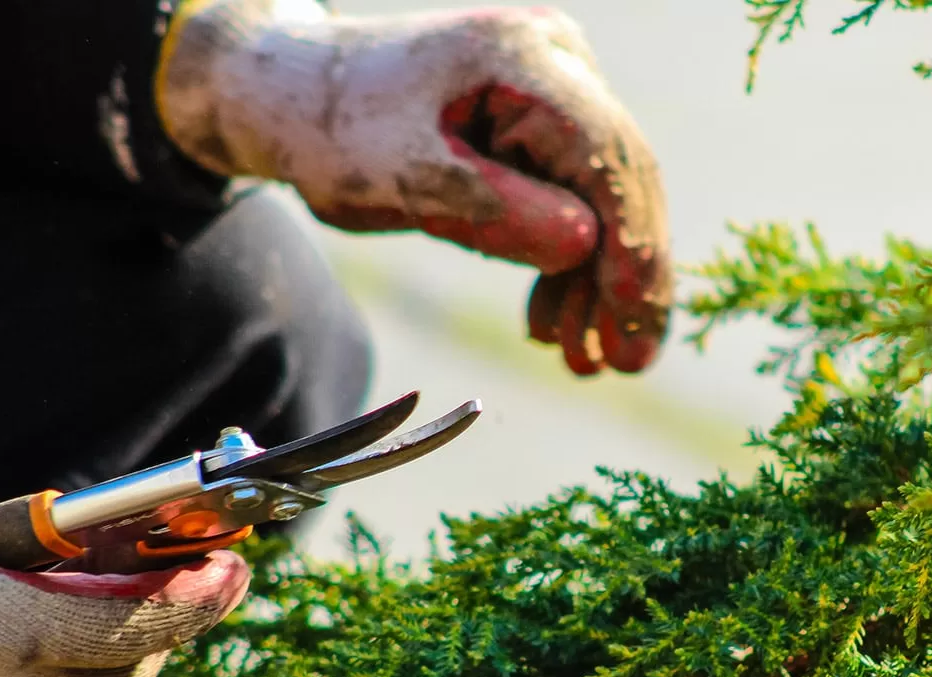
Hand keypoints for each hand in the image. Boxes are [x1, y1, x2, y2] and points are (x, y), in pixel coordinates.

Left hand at [157, 2, 671, 375]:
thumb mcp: (405, 180)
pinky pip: (576, 198)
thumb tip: (586, 248)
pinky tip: (555, 322)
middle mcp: (556, 62)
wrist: (297, 96)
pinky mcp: (545, 124)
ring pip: (604, 198)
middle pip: (620, 178)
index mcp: (521, 58)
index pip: (606, 154)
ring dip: (596, 284)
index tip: (634, 318)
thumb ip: (495, 211)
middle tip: (626, 363)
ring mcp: (556, 90)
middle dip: (626, 277)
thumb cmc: (337, 130)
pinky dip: (567, 265)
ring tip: (583, 361)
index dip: (632, 242)